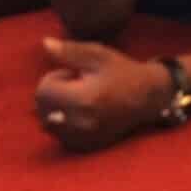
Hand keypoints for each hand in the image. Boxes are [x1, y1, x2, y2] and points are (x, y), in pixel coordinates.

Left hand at [34, 38, 169, 151]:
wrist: (149, 98)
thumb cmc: (123, 72)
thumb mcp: (98, 55)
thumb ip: (69, 51)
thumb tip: (45, 44)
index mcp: (83, 99)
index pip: (43, 92)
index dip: (55, 78)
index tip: (74, 74)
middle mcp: (81, 124)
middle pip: (42, 110)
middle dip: (53, 94)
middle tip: (77, 86)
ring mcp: (83, 138)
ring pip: (48, 125)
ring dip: (57, 110)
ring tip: (80, 99)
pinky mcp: (87, 146)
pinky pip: (61, 137)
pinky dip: (64, 125)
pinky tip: (81, 114)